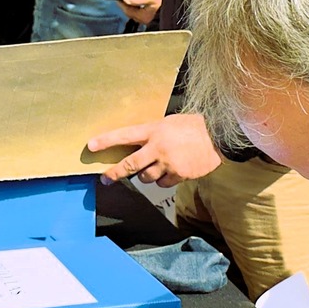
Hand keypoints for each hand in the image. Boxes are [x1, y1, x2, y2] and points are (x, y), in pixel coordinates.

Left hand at [87, 113, 221, 185]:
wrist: (218, 135)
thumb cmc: (194, 127)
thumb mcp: (169, 123)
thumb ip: (153, 135)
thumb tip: (138, 147)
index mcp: (154, 130)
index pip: (124, 135)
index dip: (106, 141)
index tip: (91, 146)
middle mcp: (158, 147)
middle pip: (130, 165)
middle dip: (115, 173)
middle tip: (106, 179)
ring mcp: (168, 163)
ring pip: (146, 178)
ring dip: (148, 175)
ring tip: (159, 166)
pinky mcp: (178, 175)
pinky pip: (163, 183)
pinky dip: (165, 180)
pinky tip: (174, 170)